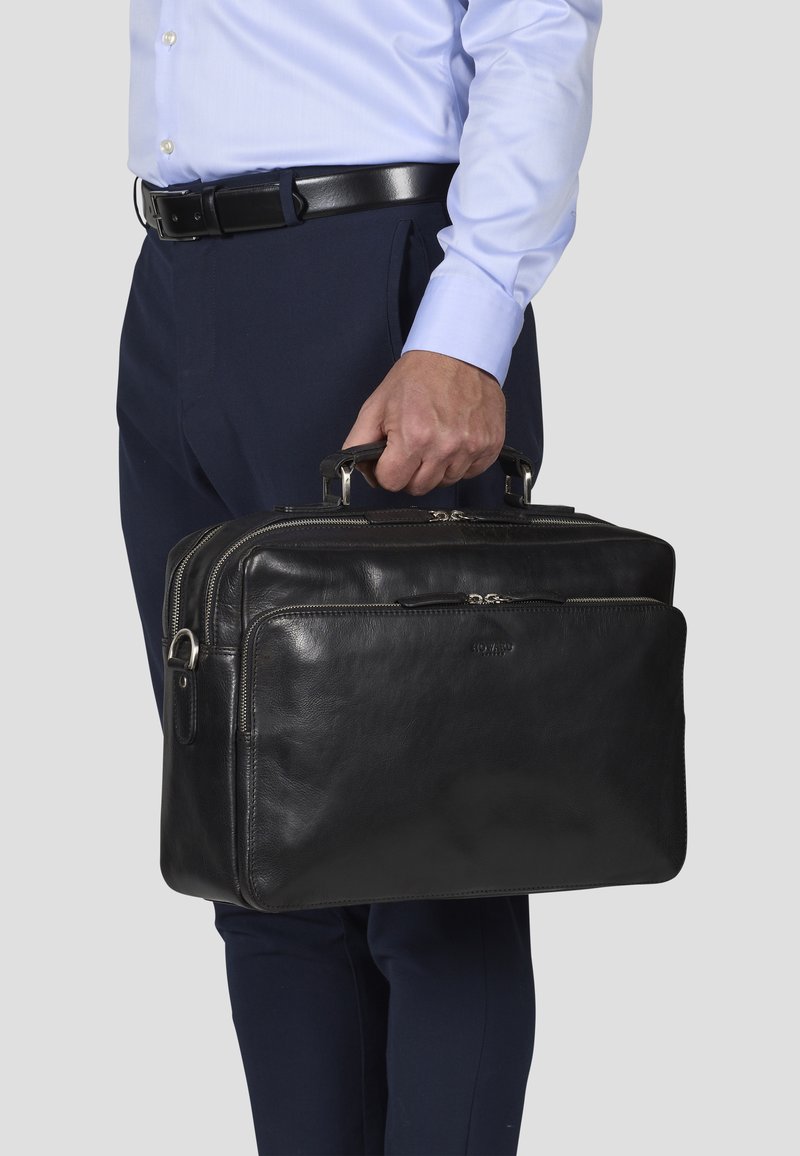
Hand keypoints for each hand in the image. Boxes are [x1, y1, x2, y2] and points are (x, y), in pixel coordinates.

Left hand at [341, 350, 505, 495]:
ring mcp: (471, 447)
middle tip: (412, 445)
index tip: (391, 456)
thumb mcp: (376, 406)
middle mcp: (445, 446)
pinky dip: (460, 462)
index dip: (386, 470)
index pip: (391, 483)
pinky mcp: (490, 446)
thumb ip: (358, 443)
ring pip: (445, 482)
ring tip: (435, 437)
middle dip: (410, 471)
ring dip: (436, 467)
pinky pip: (469, 473)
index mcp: (414, 436)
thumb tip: (358, 470)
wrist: (458, 353)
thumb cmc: (419, 376)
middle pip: (418, 487)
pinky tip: (454, 438)